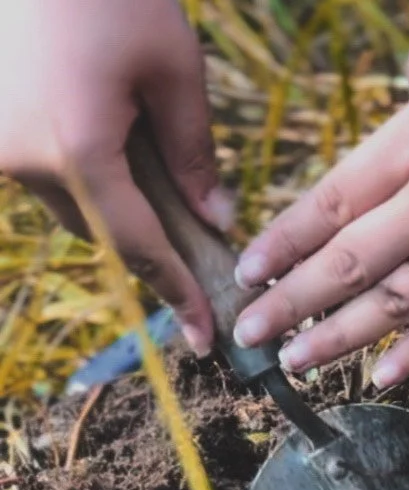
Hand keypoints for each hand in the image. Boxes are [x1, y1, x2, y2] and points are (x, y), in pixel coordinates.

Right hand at [0, 0, 231, 353]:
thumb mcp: (174, 68)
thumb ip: (196, 154)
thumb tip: (215, 220)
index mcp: (78, 153)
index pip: (140, 248)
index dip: (179, 293)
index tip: (207, 336)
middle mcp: (26, 160)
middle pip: (103, 233)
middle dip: (151, 245)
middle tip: (202, 254)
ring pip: (72, 205)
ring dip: (114, 205)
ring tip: (161, 183)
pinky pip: (46, 172)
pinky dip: (84, 172)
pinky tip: (117, 142)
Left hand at [234, 0, 408, 387]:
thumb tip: (404, 87)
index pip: (331, 199)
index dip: (285, 240)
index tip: (247, 270)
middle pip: (347, 261)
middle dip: (289, 301)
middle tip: (245, 334)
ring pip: (395, 304)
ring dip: (337, 339)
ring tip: (294, 364)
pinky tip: (382, 375)